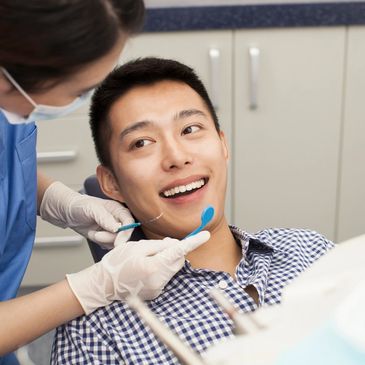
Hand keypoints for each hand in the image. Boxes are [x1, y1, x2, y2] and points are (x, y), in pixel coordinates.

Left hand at [40, 181, 133, 247]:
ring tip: (92, 232)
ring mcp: (112, 229)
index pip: (130, 222)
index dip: (126, 232)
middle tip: (97, 235)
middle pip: (124, 234)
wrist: (67, 212)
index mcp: (118, 209)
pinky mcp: (106, 237)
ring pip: (116, 242)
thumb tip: (117, 229)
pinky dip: (100, 243)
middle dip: (110, 238)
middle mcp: (118, 219)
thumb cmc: (79, 205)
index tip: (118, 241)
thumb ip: (106, 218)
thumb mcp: (92, 209)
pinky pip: (109, 245)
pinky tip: (93, 235)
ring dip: (102, 240)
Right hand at [66, 231, 209, 313]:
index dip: (193, 242)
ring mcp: (157, 289)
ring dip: (166, 260)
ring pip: (172, 268)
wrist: (104, 284)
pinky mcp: (155, 293)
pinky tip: (145, 268)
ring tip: (146, 258)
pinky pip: (165, 277)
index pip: (179, 251)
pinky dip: (160, 269)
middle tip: (156, 246)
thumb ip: (159, 245)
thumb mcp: (137, 247)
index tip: (205, 235)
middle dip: (172, 250)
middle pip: (177, 260)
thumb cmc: (118, 262)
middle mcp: (159, 280)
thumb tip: (175, 245)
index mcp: (154, 266)